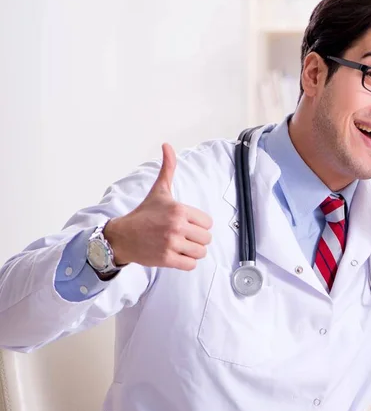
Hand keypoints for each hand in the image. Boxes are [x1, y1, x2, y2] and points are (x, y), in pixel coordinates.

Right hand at [104, 143, 212, 270]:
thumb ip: (168, 168)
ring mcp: (171, 244)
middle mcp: (176, 226)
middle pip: (206, 238)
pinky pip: (191, 265)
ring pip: (200, 252)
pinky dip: (186, 262)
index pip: (207, 223)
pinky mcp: (167, 260)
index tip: (186, 224)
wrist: (122, 236)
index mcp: (179, 210)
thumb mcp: (159, 191)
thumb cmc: (143, 214)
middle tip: (183, 236)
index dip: (198, 225)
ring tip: (180, 246)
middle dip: (197, 239)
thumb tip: (167, 145)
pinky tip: (177, 255)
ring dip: (193, 251)